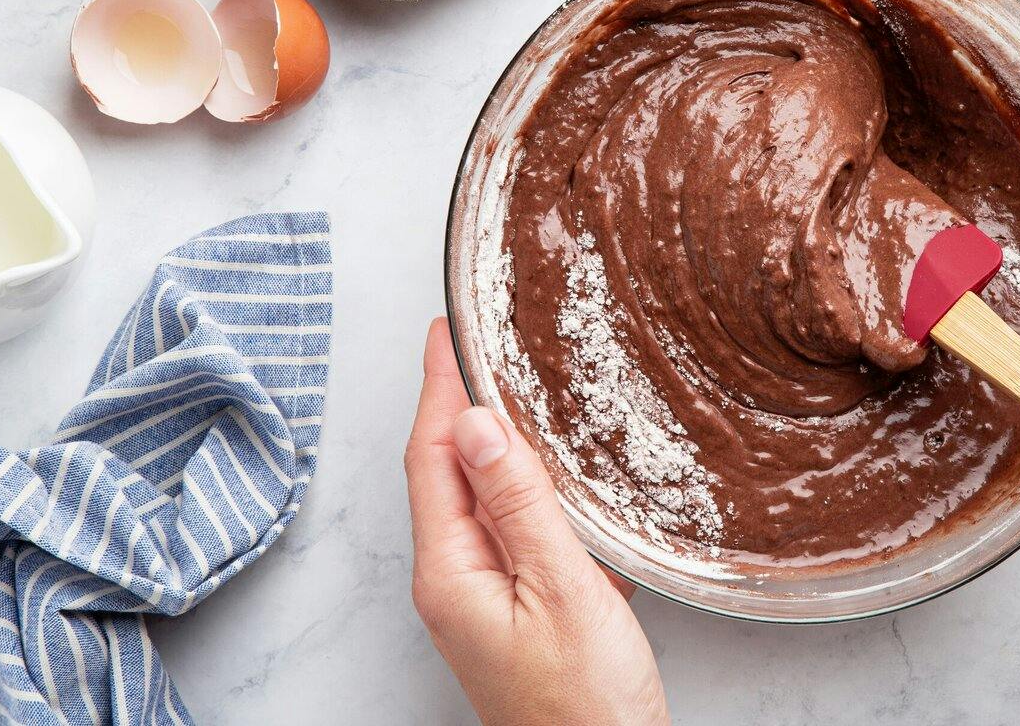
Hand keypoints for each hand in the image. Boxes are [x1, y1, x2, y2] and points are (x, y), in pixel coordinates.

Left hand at [405, 318, 669, 725]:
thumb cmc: (585, 705)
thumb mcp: (562, 591)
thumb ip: (521, 505)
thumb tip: (481, 425)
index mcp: (451, 572)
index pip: (434, 455)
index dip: (440, 387)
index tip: (443, 330)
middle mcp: (453, 581)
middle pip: (446, 471)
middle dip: (459, 403)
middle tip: (475, 342)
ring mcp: (480, 598)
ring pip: (478, 499)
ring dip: (492, 442)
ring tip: (510, 388)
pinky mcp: (511, 611)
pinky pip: (506, 529)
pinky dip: (524, 487)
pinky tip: (550, 472)